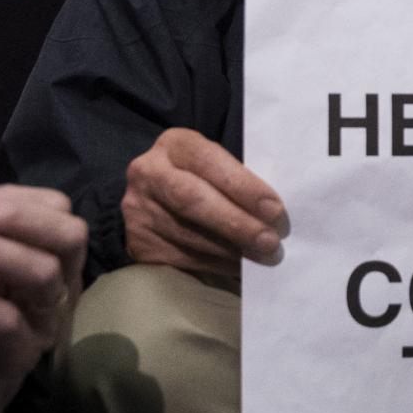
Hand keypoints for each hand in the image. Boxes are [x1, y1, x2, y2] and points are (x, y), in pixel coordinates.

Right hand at [122, 126, 286, 278]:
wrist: (153, 198)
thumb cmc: (201, 178)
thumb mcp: (213, 165)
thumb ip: (237, 179)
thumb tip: (273, 215)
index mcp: (174, 144)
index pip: (210, 162)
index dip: (243, 187)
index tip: (275, 210)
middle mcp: (148, 173)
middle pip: (192, 200)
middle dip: (236, 223)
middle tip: (270, 242)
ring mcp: (138, 209)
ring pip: (189, 235)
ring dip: (230, 251)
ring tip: (261, 258)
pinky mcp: (138, 242)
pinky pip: (182, 258)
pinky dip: (216, 265)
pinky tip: (238, 268)